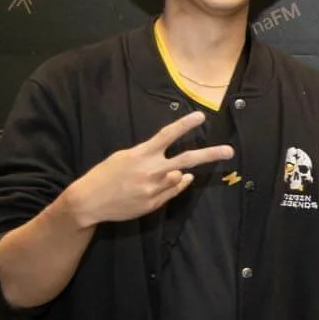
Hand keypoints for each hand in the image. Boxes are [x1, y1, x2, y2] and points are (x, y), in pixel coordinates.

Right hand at [63, 112, 232, 226]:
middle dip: (210, 155)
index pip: (167, 135)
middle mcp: (151, 170)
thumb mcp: (124, 158)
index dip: (185, 124)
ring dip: (177, 174)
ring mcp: (154, 188)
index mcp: (141, 154)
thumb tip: (182, 171)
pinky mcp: (153, 203)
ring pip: (180, 177)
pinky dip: (175, 185)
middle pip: (187, 159)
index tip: (201, 116)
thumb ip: (151, 158)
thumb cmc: (105, 175)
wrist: (89, 201)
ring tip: (158, 175)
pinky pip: (173, 192)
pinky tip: (168, 182)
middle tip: (229, 151)